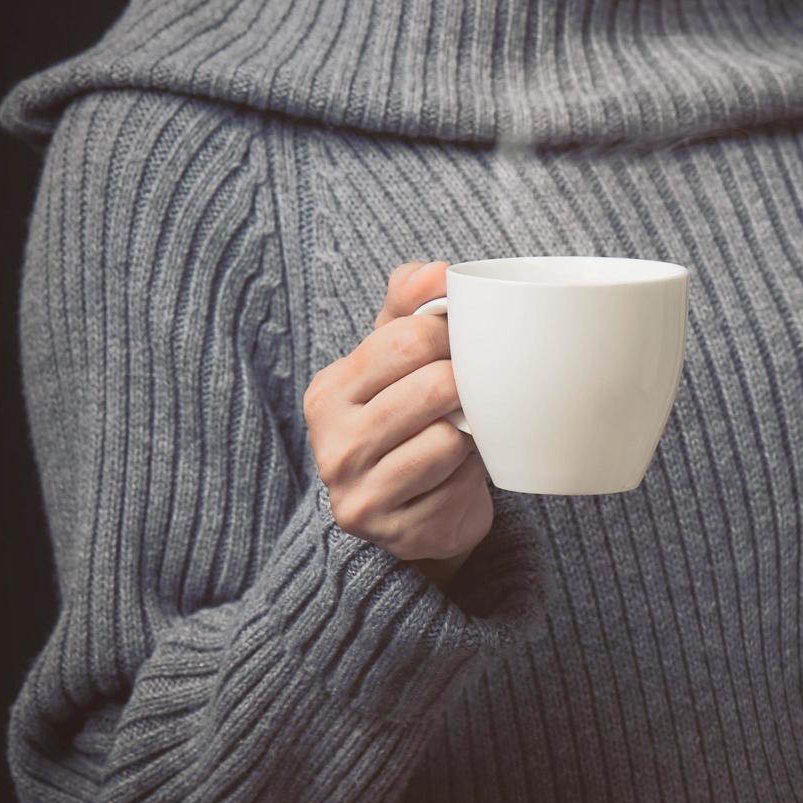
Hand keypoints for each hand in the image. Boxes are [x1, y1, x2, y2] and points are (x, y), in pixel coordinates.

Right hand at [303, 260, 490, 586]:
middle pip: (433, 386)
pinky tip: (457, 476)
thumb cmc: (410, 419)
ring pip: (447, 438)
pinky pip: (457, 486)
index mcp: (329, 391)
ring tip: (462, 434)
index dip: (452, 335)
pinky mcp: (394, 531)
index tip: (465, 344)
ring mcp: (358, 493)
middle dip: (467, 384)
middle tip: (473, 391)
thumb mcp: (398, 358)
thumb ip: (410, 305)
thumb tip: (437, 272)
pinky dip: (469, 477)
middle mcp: (332, 444)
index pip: (405, 339)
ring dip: (469, 434)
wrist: (416, 510)